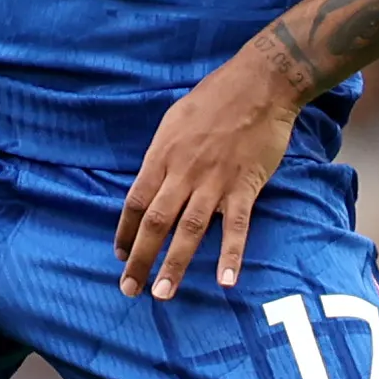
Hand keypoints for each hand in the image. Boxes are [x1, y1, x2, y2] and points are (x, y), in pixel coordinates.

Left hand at [115, 39, 309, 298]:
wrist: (259, 85)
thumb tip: (153, 184)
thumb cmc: (214, 98)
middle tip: (130, 289)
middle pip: (156, 222)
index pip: (136, 202)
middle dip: (140, 258)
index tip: (119, 255)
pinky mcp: (244, 186)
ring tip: (162, 293)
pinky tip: (225, 280)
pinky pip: (235, 226)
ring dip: (175, 264)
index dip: (125, 232)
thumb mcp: (174, 122)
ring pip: (189, 230)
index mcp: (162, 156)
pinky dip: (230, 254)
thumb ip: (163, 156)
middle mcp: (183, 173)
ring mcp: (214, 182)